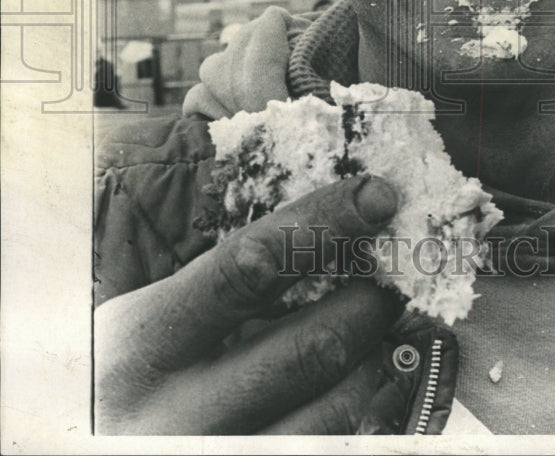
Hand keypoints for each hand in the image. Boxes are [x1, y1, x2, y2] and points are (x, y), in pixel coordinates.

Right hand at [95, 175, 399, 434]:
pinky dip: (362, 415)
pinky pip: (329, 449)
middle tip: (392, 279)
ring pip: (334, 412)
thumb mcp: (150, 325)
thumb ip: (222, 287)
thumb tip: (323, 231)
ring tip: (381, 333)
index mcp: (145, 341)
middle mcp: (173, 414)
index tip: (378, 196)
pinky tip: (364, 385)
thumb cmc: (128, 382)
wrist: (88, 448)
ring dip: (375, 361)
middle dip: (369, 302)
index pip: (249, 266)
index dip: (323, 224)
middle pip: (310, 347)